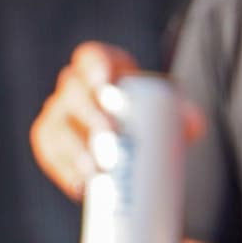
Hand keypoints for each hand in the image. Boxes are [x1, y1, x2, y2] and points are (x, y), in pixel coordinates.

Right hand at [28, 42, 198, 200]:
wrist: (129, 140)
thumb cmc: (148, 117)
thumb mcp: (166, 110)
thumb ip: (181, 114)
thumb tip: (193, 125)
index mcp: (102, 68)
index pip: (90, 58)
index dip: (93, 67)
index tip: (104, 84)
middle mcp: (73, 88)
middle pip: (73, 93)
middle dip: (88, 113)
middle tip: (108, 133)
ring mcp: (57, 114)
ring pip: (57, 127)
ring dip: (74, 149)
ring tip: (94, 170)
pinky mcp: (49, 142)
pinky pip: (50, 154)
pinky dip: (65, 170)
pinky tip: (78, 185)